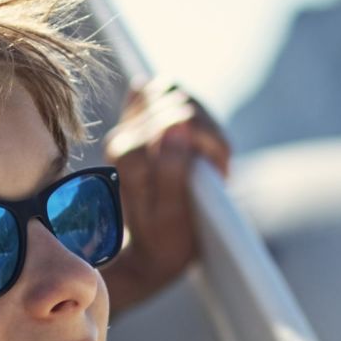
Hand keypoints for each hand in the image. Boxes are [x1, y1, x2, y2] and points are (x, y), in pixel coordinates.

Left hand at [100, 79, 232, 311]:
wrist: (150, 250)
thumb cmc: (165, 238)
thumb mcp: (172, 215)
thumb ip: (172, 171)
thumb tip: (179, 127)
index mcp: (127, 155)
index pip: (178, 119)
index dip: (209, 140)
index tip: (219, 169)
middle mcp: (121, 136)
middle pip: (175, 100)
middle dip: (206, 128)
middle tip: (216, 163)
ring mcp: (127, 127)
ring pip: (171, 90)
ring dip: (199, 116)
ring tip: (208, 151)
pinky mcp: (136, 122)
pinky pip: (163, 93)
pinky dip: (186, 108)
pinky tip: (193, 136)